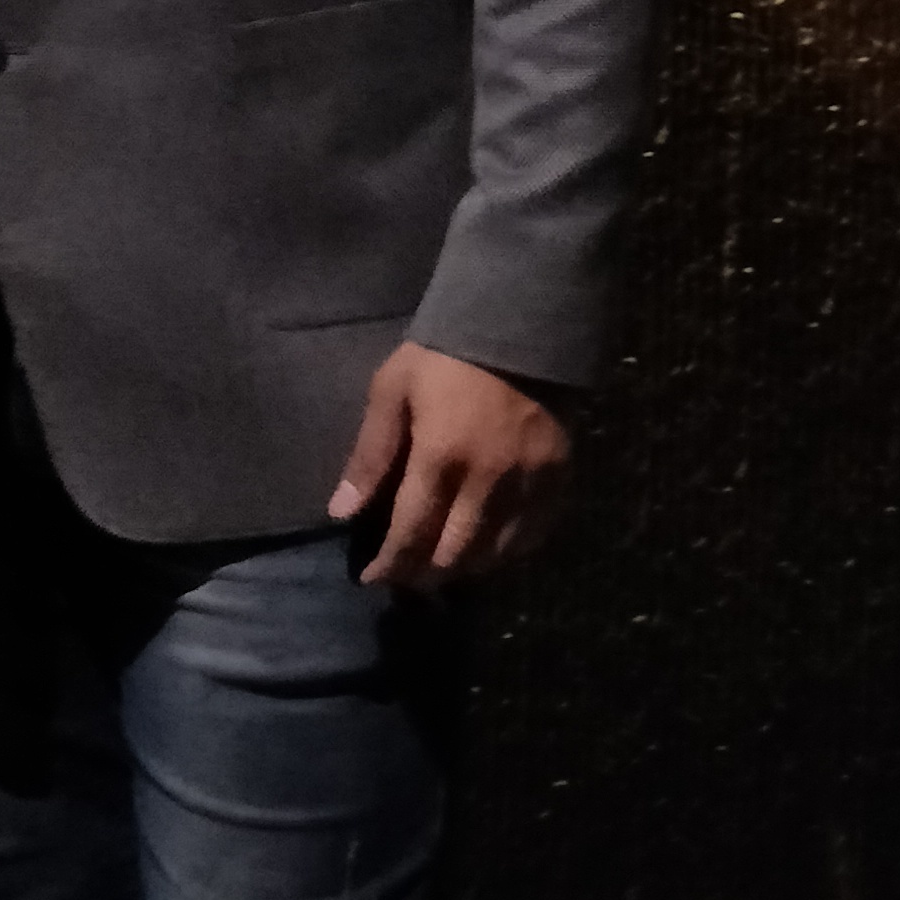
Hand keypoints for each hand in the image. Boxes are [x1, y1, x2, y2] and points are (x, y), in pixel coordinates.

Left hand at [331, 342, 571, 589]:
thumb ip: (369, 455)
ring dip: (463, 567)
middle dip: (422, 574)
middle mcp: (487, 480)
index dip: (389, 565)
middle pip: (453, 555)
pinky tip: (488, 547)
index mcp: (440, 457)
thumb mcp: (392, 391)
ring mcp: (528, 482)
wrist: (520, 321)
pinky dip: (507, 551)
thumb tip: (341, 512)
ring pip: (495, 554)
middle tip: (404, 574)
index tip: (370, 578)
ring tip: (441, 564)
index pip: (410, 534)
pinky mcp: (558, 476)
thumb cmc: (444, 354)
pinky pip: (533, 535)